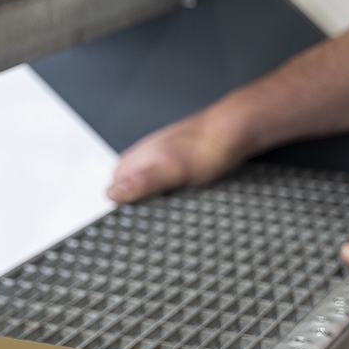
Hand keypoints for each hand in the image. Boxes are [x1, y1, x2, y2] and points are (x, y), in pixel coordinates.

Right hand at [107, 102, 251, 202]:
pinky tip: (181, 193)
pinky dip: (168, 188)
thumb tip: (113, 194)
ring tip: (167, 207)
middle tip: (152, 215)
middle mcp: (144, 154)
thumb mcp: (172, 171)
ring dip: (153, 195)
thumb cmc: (208, 147)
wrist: (235, 129)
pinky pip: (163, 177)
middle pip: (127, 184)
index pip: (114, 187)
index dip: (121, 204)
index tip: (134, 219)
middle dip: (136, 201)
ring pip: (145, 180)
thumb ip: (142, 182)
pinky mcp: (175, 158)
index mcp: (137, 158)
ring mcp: (160, 154)